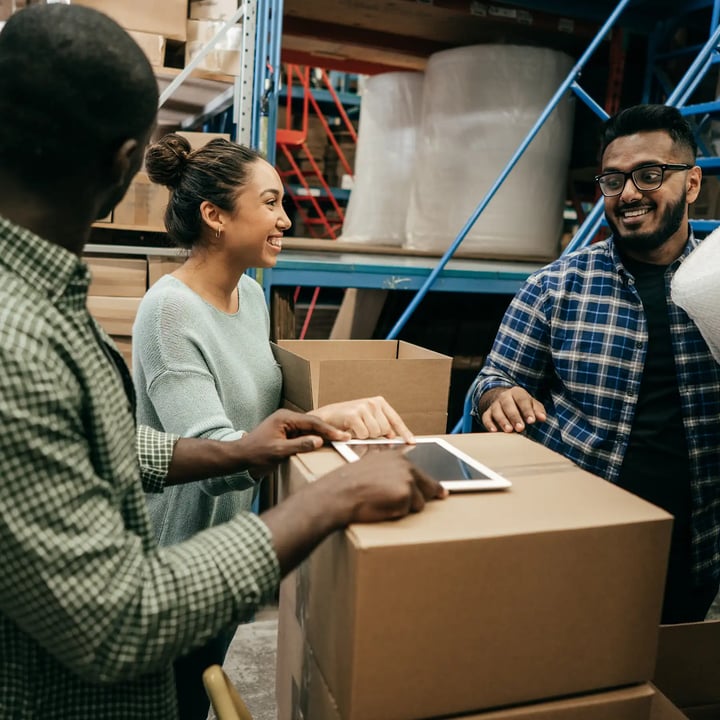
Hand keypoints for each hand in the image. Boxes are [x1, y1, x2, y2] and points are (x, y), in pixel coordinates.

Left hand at [240, 409, 350, 477]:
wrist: (239, 458)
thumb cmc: (255, 454)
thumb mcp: (278, 451)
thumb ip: (300, 445)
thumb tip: (319, 441)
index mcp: (285, 418)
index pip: (312, 422)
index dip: (328, 430)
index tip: (342, 436)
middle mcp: (287, 418)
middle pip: (313, 424)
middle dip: (329, 431)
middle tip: (346, 438)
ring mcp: (287, 426)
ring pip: (310, 429)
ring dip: (323, 435)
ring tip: (340, 441)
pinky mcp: (286, 434)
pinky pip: (304, 435)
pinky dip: (315, 440)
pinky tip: (324, 445)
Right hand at [309, 396, 413, 442]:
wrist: (328, 416)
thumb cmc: (349, 419)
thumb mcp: (368, 418)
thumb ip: (382, 424)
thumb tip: (393, 435)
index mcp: (379, 402)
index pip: (395, 420)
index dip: (404, 432)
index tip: (411, 442)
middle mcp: (373, 403)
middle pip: (385, 430)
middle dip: (376, 434)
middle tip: (364, 429)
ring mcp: (363, 408)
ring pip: (375, 433)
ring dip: (366, 435)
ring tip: (357, 429)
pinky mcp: (354, 415)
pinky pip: (364, 434)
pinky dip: (358, 436)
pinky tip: (351, 430)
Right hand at [315, 450, 447, 524]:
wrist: (339, 493)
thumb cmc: (349, 484)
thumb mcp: (370, 467)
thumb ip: (389, 469)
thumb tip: (404, 480)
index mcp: (397, 457)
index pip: (421, 472)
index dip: (432, 486)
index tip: (443, 492)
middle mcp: (405, 464)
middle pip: (428, 487)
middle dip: (421, 498)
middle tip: (407, 504)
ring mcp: (407, 478)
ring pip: (419, 502)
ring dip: (404, 507)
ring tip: (382, 503)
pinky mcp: (406, 494)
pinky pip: (409, 511)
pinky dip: (398, 513)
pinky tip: (382, 507)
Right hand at [480, 387, 545, 432]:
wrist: (505, 400)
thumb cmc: (522, 405)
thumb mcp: (532, 404)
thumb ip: (538, 411)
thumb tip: (542, 418)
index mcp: (517, 392)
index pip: (522, 399)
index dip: (527, 410)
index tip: (531, 421)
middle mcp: (504, 397)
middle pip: (508, 405)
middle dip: (514, 417)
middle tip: (520, 428)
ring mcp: (494, 405)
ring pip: (497, 412)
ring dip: (502, 421)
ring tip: (509, 431)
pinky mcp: (487, 413)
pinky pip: (486, 418)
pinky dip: (489, 424)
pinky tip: (494, 431)